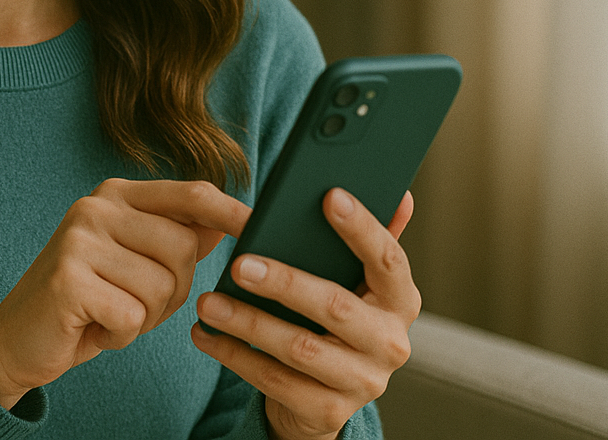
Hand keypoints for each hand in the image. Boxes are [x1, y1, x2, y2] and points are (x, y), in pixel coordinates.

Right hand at [0, 178, 251, 408]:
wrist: (16, 338)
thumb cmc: (84, 300)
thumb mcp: (132, 260)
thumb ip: (173, 235)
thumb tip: (226, 218)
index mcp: (115, 195)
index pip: (189, 193)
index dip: (230, 211)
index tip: (258, 226)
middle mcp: (95, 208)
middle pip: (183, 249)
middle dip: (172, 292)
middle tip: (133, 303)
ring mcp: (79, 240)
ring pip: (162, 287)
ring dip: (145, 317)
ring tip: (110, 313)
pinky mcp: (68, 280)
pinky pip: (132, 317)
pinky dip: (121, 335)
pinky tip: (95, 328)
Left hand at [190, 189, 419, 439]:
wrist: (324, 397)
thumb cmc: (333, 320)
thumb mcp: (353, 283)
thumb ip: (370, 242)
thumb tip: (401, 195)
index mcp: (400, 301)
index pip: (388, 260)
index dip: (362, 228)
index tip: (329, 196)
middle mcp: (390, 344)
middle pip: (335, 306)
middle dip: (284, 282)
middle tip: (240, 264)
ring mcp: (362, 382)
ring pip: (299, 347)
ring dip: (247, 322)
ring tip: (208, 302)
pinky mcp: (328, 412)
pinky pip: (273, 381)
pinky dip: (234, 355)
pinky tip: (206, 334)